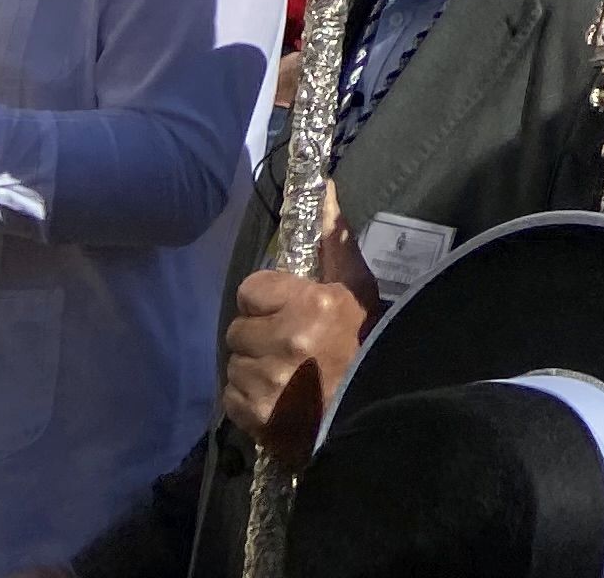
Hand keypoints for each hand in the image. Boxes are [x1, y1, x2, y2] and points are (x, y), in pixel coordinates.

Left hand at [223, 227, 378, 469]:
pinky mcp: (255, 415)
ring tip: (285, 375)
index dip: (268, 301)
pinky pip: (231, 397)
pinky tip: (276, 398)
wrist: (372, 414)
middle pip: (238, 328)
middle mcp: (283, 340)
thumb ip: (335, 242)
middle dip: (259, 335)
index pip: (251, 289)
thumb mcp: (358, 289)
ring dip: (254, 366)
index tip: (288, 311)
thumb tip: (325, 188)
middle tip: (288, 346)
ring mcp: (267, 380)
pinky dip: (249, 398)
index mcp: (309, 304)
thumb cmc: (366, 345)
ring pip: (234, 363)